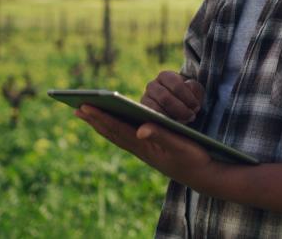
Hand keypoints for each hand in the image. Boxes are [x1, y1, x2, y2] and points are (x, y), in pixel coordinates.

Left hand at [74, 104, 215, 186]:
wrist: (204, 175)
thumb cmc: (194, 157)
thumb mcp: (180, 145)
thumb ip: (161, 135)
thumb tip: (140, 129)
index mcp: (144, 146)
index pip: (117, 128)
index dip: (100, 117)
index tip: (84, 107)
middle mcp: (140, 149)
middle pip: (111, 132)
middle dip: (94, 119)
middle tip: (76, 108)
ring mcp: (143, 150)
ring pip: (116, 135)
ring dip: (100, 124)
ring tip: (86, 114)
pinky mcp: (149, 150)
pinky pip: (125, 137)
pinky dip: (113, 128)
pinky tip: (110, 123)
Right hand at [141, 71, 203, 122]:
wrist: (179, 110)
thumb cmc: (188, 99)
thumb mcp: (195, 92)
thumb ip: (195, 88)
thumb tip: (188, 85)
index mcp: (165, 76)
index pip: (176, 85)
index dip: (187, 97)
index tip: (196, 107)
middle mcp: (152, 86)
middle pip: (165, 98)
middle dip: (180, 109)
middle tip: (191, 117)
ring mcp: (145, 99)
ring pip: (155, 109)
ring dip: (171, 117)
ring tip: (183, 123)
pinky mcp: (144, 113)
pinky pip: (150, 119)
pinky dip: (162, 123)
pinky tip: (172, 126)